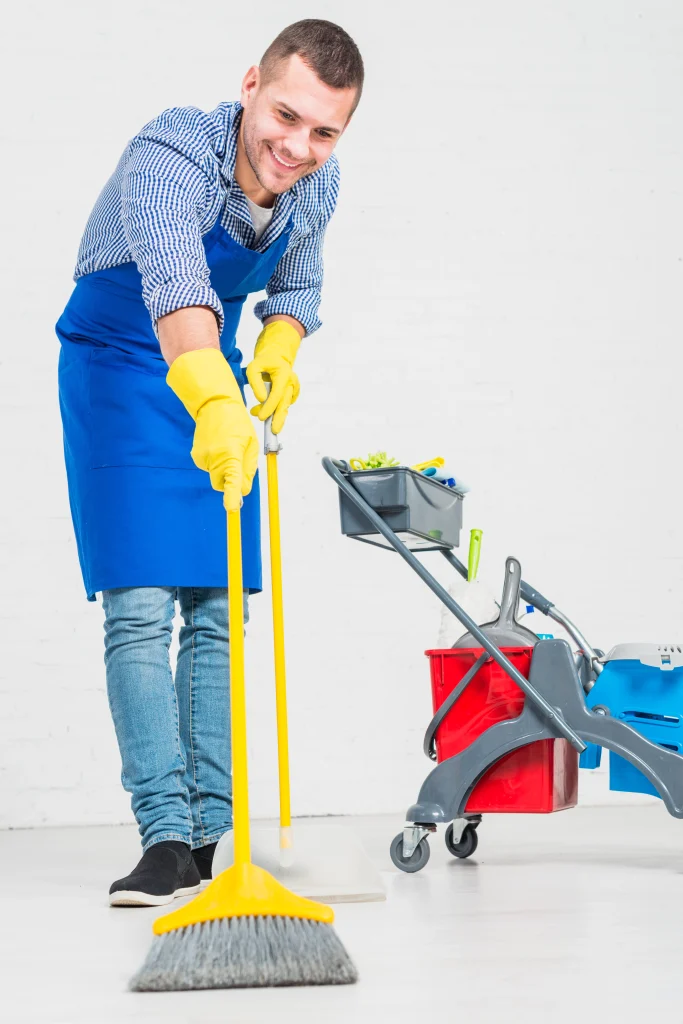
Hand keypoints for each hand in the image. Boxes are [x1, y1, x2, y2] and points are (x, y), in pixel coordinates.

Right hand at [166, 348, 258, 511]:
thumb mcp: (250, 445)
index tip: (232, 508)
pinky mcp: (196, 458)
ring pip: (217, 476)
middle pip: (223, 484)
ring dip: (224, 469)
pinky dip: (216, 463)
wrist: (214, 405)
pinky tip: (218, 447)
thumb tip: (243, 491)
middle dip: (231, 480)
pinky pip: (210, 469)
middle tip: (238, 460)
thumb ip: (248, 469)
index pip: (232, 479)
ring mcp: (202, 458)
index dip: (232, 496)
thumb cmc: (237, 423)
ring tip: (227, 446)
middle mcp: (213, 458)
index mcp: (231, 453)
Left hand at [246, 320, 300, 433]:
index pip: (277, 395)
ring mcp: (294, 389)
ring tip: (257, 413)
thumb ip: (255, 382)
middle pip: (285, 404)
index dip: (269, 407)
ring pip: (284, 406)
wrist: (277, 357)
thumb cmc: (264, 362)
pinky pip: (284, 404)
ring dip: (272, 414)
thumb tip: (261, 399)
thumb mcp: (253, 367)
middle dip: (279, 419)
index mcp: (284, 375)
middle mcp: (292, 383)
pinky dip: (275, 409)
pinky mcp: (294, 394)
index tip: (261, 417)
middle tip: (273, 431)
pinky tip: (266, 406)